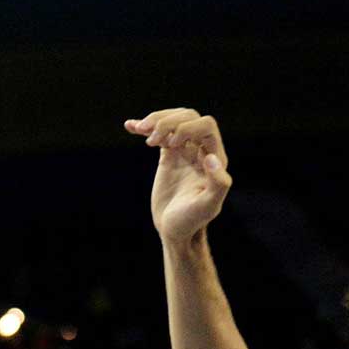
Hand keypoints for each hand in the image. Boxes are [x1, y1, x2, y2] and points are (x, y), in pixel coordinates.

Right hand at [124, 109, 231, 244]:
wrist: (174, 230)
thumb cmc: (192, 221)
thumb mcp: (207, 206)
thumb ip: (218, 183)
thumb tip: (211, 158)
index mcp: (215, 158)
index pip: (206, 125)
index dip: (188, 127)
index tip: (172, 143)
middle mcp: (201, 151)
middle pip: (188, 117)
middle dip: (168, 122)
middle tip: (152, 140)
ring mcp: (184, 152)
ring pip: (173, 121)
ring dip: (156, 120)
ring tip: (141, 130)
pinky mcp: (168, 157)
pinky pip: (159, 135)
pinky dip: (144, 128)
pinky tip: (130, 126)